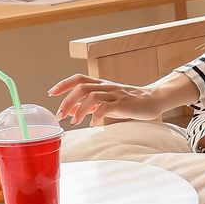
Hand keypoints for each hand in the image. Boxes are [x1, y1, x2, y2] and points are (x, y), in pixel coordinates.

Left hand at [48, 74, 163, 126]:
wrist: (153, 100)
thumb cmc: (128, 102)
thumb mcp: (106, 102)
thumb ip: (89, 106)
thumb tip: (72, 111)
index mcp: (101, 84)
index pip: (78, 79)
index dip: (63, 84)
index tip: (51, 93)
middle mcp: (106, 86)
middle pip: (82, 87)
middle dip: (67, 101)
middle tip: (60, 115)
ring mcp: (115, 94)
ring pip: (92, 96)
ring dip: (80, 110)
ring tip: (75, 122)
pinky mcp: (124, 103)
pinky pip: (106, 107)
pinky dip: (96, 116)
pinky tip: (93, 124)